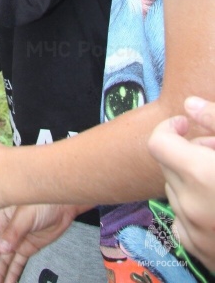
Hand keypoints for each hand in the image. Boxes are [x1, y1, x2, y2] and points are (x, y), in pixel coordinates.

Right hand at [0, 204, 76, 282]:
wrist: (64, 205)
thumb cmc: (44, 201)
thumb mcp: (26, 214)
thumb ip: (13, 231)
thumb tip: (1, 248)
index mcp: (0, 216)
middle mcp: (5, 229)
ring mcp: (16, 240)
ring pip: (3, 260)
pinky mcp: (27, 248)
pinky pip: (17, 263)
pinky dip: (12, 274)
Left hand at [148, 96, 214, 271]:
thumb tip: (189, 105)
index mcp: (201, 175)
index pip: (158, 143)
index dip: (170, 128)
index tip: (186, 125)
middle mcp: (191, 206)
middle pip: (168, 166)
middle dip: (187, 152)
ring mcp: (195, 234)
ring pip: (175, 193)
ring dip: (191, 180)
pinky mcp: (201, 254)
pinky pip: (182, 222)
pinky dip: (194, 209)